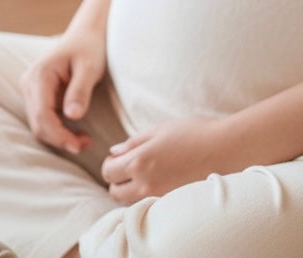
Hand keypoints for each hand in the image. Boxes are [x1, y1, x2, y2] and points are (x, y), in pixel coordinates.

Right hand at [20, 29, 105, 154]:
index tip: (80, 146)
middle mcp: (29, 83)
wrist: (85, 35)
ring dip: (59, 137)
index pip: (42, 116)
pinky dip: (58, 130)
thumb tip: (72, 116)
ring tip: (85, 139)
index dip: (59, 136)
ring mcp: (30, 89)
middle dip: (60, 139)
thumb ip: (80, 91)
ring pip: (39, 124)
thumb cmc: (89, 47)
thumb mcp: (89, 67)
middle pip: (37, 124)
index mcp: (39, 75)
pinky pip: (43, 119)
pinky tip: (76, 131)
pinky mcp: (36, 95)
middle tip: (87, 144)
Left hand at [101, 116, 223, 202]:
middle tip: (128, 168)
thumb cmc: (193, 133)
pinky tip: (160, 184)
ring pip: (132, 203)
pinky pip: (152, 207)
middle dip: (117, 181)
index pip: (109, 172)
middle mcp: (148, 184)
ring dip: (131, 192)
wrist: (228, 149)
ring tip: (145, 176)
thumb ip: (133, 143)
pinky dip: (148, 199)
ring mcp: (162, 197)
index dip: (110, 164)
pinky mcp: (176, 204)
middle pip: (115, 193)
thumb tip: (114, 152)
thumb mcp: (158, 130)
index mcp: (140, 162)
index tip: (119, 158)